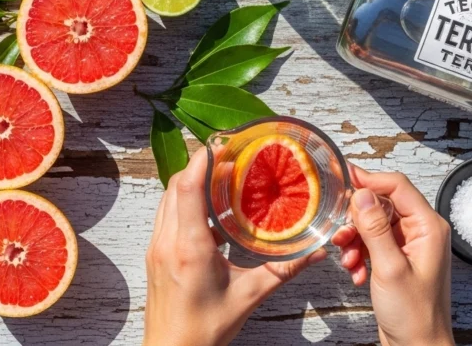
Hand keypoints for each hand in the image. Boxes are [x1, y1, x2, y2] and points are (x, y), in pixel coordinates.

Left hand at [143, 146, 325, 345]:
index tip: (221, 144)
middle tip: (229, 157)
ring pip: (167, 198)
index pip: (188, 189)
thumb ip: (283, 271)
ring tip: (221, 178)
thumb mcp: (249, 297)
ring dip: (190, 182)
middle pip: (175, 186)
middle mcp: (167, 242)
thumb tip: (315, 252)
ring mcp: (157, 247)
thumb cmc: (204, 331)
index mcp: (190, 249)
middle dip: (200, 166)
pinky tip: (208, 209)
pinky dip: (184, 201)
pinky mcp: (155, 254)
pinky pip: (166, 214)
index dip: (202, 161)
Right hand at [332, 166, 453, 345]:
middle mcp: (421, 232)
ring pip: (374, 225)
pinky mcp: (397, 259)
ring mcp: (409, 246)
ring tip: (348, 259)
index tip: (344, 176)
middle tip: (341, 233)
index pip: (397, 186)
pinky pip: (373, 243)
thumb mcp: (389, 268)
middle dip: (357, 218)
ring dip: (356, 239)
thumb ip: (375, 228)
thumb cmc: (415, 316)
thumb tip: (362, 194)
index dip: (369, 179)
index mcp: (429, 227)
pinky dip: (360, 254)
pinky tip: (356, 272)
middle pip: (382, 204)